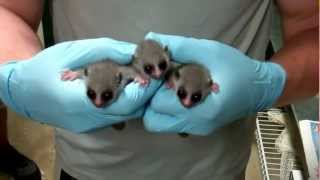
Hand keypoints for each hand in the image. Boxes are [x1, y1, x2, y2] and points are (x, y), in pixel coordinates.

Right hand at [0, 38, 160, 131]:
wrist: (24, 91)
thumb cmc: (46, 67)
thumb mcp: (73, 50)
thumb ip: (105, 50)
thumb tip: (133, 52)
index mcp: (79, 101)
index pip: (122, 103)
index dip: (142, 90)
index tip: (153, 75)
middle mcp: (87, 119)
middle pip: (128, 112)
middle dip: (145, 94)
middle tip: (154, 76)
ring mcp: (89, 126)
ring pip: (125, 117)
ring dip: (137, 100)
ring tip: (143, 80)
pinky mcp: (90, 127)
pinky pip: (116, 117)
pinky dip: (126, 104)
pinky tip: (127, 91)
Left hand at [143, 32, 285, 135]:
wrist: (259, 88)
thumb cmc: (236, 68)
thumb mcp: (210, 51)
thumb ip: (181, 47)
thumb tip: (154, 42)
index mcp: (202, 109)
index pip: (158, 104)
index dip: (156, 86)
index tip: (162, 73)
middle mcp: (197, 125)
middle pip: (153, 119)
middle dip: (153, 98)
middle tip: (164, 82)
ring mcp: (198, 130)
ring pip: (160, 123)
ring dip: (159, 106)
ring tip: (172, 88)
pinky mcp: (199, 129)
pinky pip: (172, 123)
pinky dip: (169, 110)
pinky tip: (180, 94)